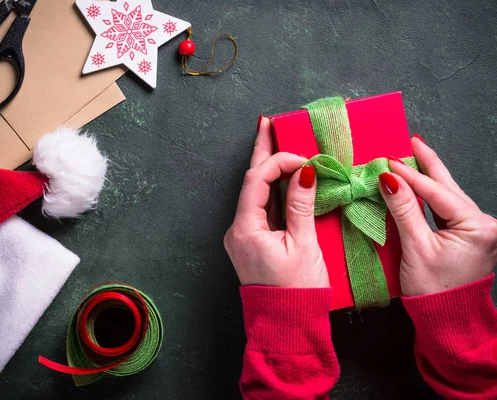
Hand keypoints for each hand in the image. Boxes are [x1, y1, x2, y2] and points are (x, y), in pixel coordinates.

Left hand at [224, 117, 328, 287]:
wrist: (286, 326)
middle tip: (268, 124)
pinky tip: (281, 175)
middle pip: (250, 181)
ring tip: (273, 139)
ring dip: (267, 168)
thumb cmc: (297, 291)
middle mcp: (238, 229)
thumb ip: (302, 206)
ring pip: (255, 193)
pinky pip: (261, 207)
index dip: (279, 162)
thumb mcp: (304, 246)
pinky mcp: (253, 241)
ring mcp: (244, 235)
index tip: (305, 159)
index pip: (256, 180)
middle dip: (261, 152)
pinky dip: (272, 189)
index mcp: (246, 229)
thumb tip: (305, 172)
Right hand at [380, 135, 496, 295]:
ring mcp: (477, 229)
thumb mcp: (415, 248)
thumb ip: (403, 210)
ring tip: (413, 156)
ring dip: (429, 177)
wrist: (446, 319)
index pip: (437, 193)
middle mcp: (483, 224)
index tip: (387, 162)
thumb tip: (389, 180)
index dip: (410, 176)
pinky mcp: (468, 235)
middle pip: (449, 187)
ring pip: (448, 195)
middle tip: (411, 142)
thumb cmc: (433, 290)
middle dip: (428, 164)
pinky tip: (420, 184)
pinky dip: (431, 195)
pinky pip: (447, 208)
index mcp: (477, 227)